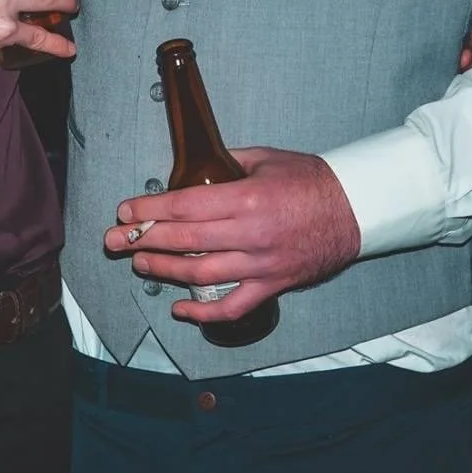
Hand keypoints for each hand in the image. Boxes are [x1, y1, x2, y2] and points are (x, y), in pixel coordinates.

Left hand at [104, 147, 358, 326]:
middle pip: (184, 241)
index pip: (184, 205)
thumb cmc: (311, 180)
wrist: (357, 211)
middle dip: (143, 241)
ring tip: (140, 265)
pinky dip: (202, 314)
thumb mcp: (266, 158)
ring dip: (164, 272)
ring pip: (200, 275)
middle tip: (114, 241)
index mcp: (246, 197)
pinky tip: (179, 309)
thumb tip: (193, 167)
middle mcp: (250, 233)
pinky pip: (232, 308)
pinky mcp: (273, 286)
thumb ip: (227, 163)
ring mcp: (261, 264)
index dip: (150, 210)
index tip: (125, 211)